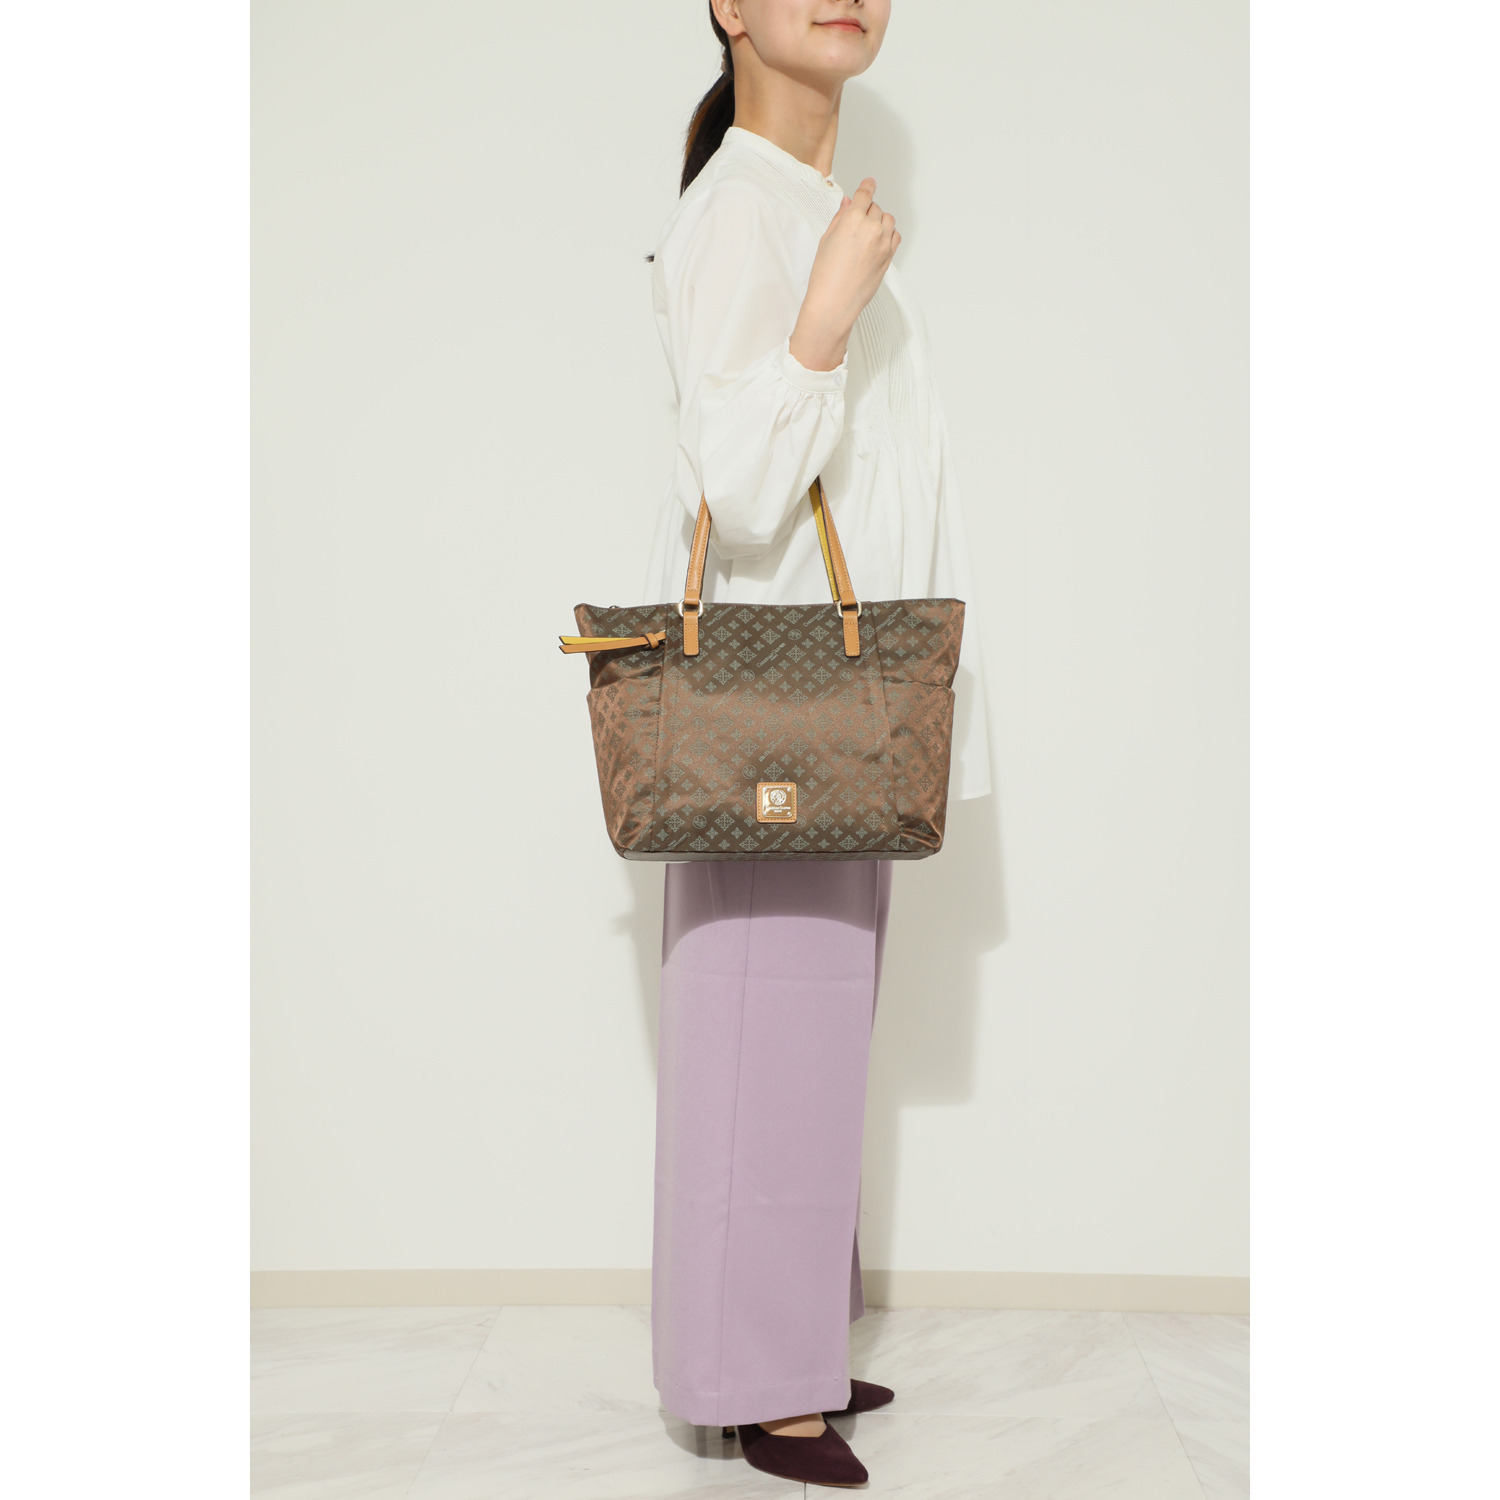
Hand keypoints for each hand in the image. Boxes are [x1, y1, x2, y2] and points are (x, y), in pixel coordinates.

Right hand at [789, 178, 900, 371]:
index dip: (867, 186)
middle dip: (867, 210)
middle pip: (876, 208)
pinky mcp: (889, 257)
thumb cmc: (825, 275)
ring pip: (888, 220)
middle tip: (856, 222)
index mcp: (852, 220)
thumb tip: (847, 204)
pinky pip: (895, 236)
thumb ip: (840, 218)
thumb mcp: (827, 240)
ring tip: (867, 232)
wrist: (834, 303)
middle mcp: (871, 228)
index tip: (869, 182)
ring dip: (879, 221)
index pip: (864, 194)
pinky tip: (878, 241)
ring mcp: (883, 243)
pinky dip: (889, 234)